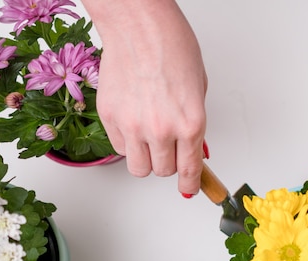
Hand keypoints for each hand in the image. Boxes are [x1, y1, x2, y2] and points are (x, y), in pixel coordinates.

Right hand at [86, 0, 207, 194]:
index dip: (191, 184)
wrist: (138, 25)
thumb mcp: (198, 90)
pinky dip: (127, 143)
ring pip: (139, 168)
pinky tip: (132, 122)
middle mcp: (162, 129)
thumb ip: (193, 126)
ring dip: (146, 159)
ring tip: (149, 139)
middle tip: (169, 148)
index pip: (190, 170)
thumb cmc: (171, 47)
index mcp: (190, 123)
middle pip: (163, 172)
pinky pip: (119, 149)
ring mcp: (133, 126)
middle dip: (169, 163)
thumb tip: (193, 152)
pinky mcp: (110, 118)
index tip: (189, 188)